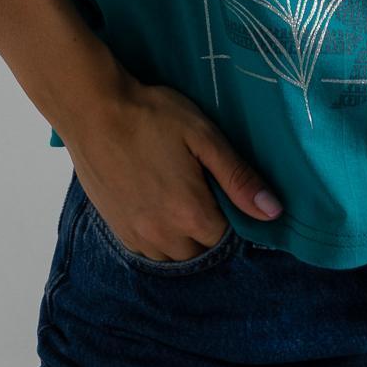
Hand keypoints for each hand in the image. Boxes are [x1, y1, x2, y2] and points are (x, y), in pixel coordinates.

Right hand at [62, 72, 283, 261]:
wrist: (93, 112)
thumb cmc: (152, 116)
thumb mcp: (203, 136)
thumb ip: (238, 177)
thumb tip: (273, 211)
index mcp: (191, 214)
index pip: (228, 237)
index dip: (233, 214)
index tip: (225, 189)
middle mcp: (164, 236)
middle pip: (203, 250)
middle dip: (210, 227)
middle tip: (204, 189)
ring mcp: (138, 237)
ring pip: (176, 255)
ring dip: (185, 236)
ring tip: (181, 197)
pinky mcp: (118, 231)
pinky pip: (150, 251)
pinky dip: (161, 237)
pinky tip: (160, 205)